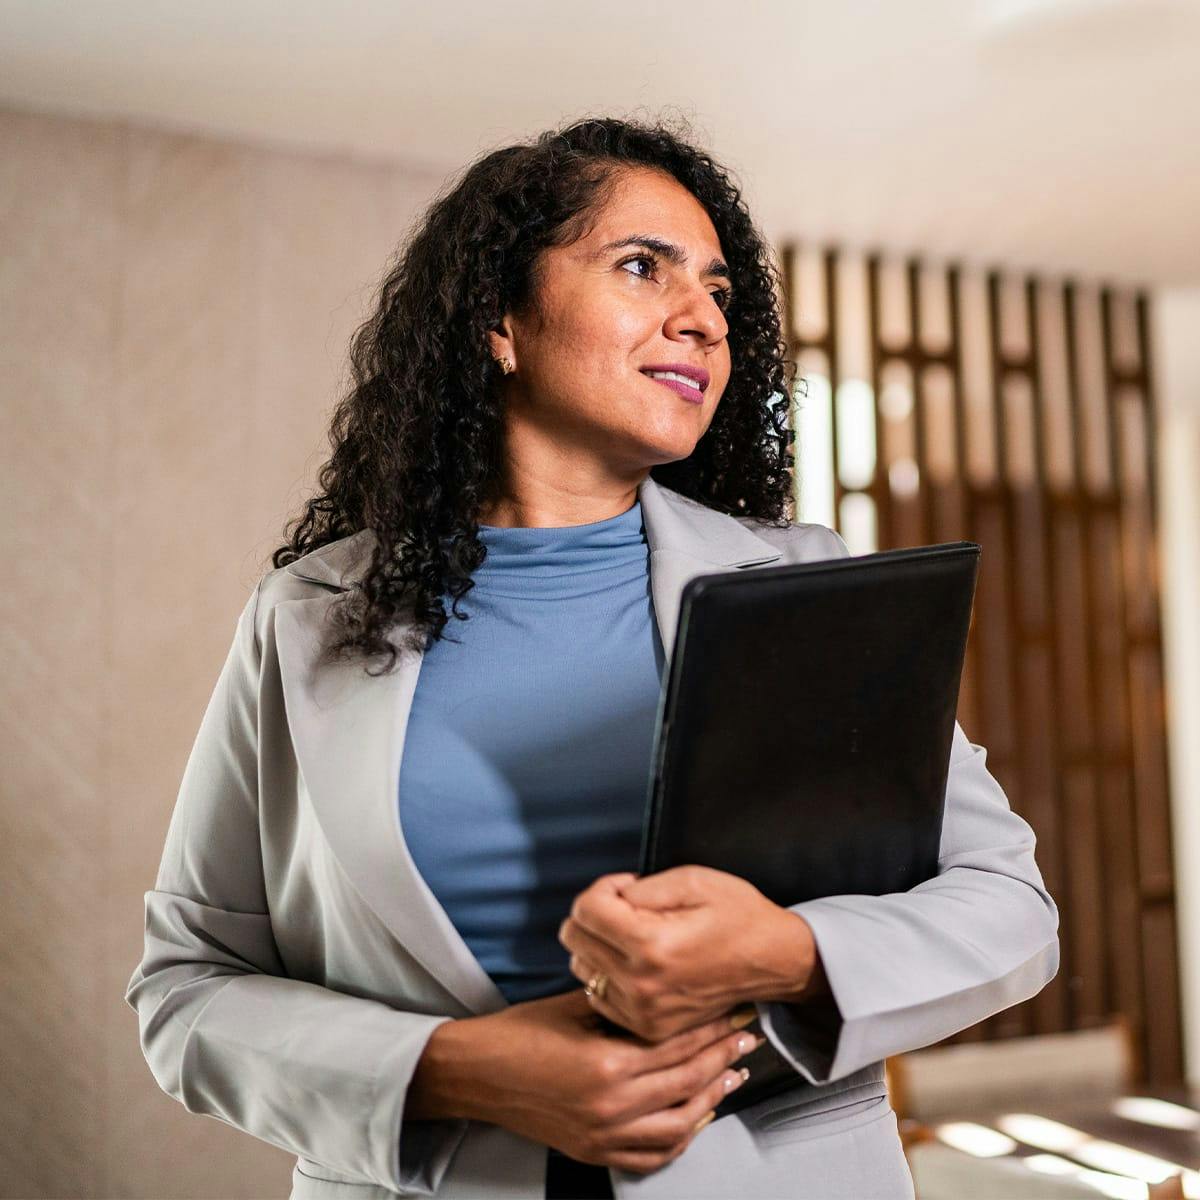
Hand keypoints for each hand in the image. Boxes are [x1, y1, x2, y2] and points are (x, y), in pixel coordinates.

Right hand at [411, 989, 761, 1173]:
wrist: (477, 1073)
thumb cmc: (517, 1035)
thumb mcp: (574, 1007)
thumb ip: (621, 1005)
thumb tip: (661, 993)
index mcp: (607, 1064)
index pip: (677, 1045)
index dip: (712, 1028)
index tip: (734, 1013)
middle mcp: (610, 1105)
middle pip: (687, 1082)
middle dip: (723, 1056)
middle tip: (746, 1037)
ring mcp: (604, 1134)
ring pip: (679, 1124)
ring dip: (711, 1098)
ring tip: (731, 1075)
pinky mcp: (595, 1151)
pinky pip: (652, 1154)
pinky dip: (681, 1137)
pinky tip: (696, 1118)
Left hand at [558, 867, 823, 1040]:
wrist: (773, 962)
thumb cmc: (738, 915)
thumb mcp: (694, 880)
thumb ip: (641, 887)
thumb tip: (610, 898)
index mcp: (651, 946)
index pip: (585, 910)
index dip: (603, 887)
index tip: (628, 886)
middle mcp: (641, 985)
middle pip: (574, 938)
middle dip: (595, 913)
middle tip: (630, 906)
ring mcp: (643, 1012)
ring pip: (581, 967)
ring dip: (598, 944)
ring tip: (635, 934)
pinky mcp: (647, 1027)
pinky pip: (598, 995)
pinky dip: (608, 974)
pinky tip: (636, 961)